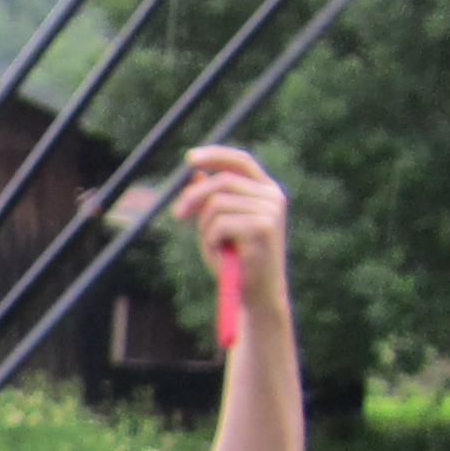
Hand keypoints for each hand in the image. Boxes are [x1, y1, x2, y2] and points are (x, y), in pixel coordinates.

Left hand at [173, 146, 288, 323]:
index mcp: (266, 190)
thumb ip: (209, 200)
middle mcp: (272, 196)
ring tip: (215, 246)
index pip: (240, 161)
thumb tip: (195, 174)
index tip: (188, 159)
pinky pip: (220, 223)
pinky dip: (211, 240)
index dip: (215, 155)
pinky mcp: (264, 227)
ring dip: (205, 227)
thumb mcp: (216, 226)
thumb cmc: (234, 261)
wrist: (255, 294)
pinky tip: (223, 254)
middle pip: (222, 181)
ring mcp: (271, 210)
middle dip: (194, 197)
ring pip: (217, 204)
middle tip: (177, 214)